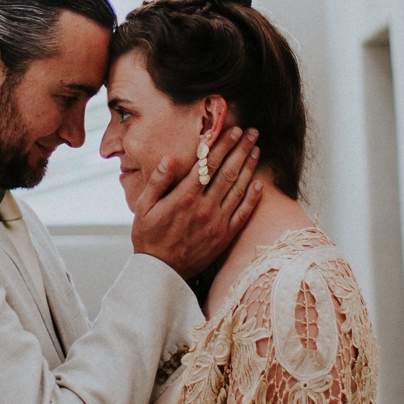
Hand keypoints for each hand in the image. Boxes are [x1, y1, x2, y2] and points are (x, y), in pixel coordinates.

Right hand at [130, 126, 263, 278]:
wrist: (161, 273)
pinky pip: (243, 214)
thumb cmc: (149, 238)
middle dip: (241, 149)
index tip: (233, 130)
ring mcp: (217, 222)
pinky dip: (253, 198)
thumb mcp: (143, 207)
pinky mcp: (224, 237)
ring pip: (238, 189)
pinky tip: (259, 183)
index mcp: (185, 197)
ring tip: (257, 150)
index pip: (208, 164)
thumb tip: (170, 159)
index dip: (222, 145)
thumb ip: (157, 182)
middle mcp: (204, 207)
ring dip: (249, 167)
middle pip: (228, 171)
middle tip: (252, 133)